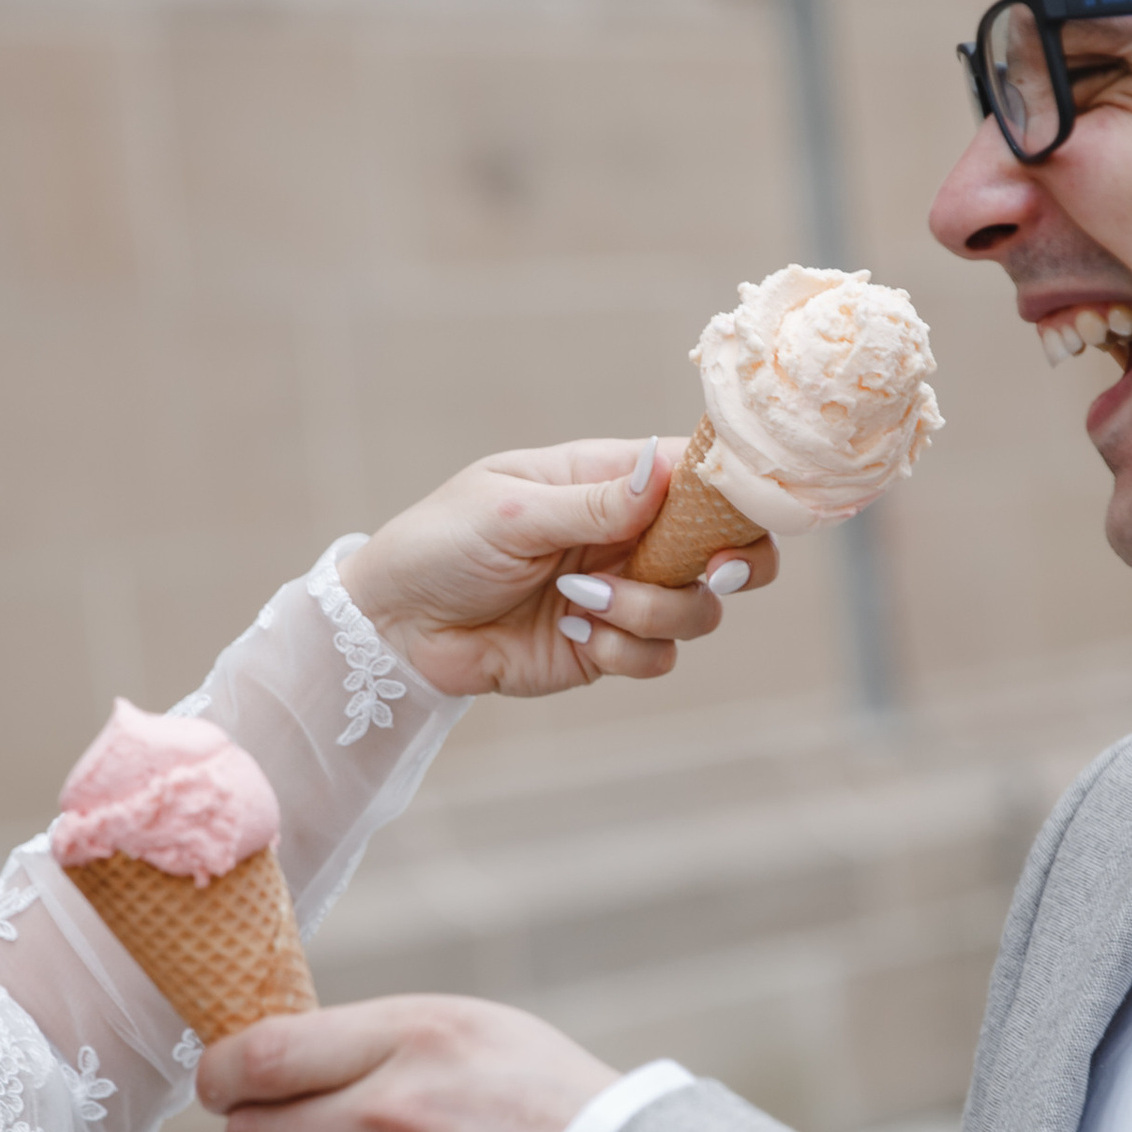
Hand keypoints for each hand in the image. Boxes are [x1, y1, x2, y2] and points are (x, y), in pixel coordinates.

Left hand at [338, 436, 777, 697]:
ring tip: (583, 602)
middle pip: (728, 548)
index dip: (734, 493)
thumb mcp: (510, 511)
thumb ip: (592, 502)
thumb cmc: (441, 544)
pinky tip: (571, 634)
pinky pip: (656, 658)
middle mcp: (629, 536)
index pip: (699, 475)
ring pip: (697, 611)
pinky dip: (625, 651)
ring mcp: (623, 595)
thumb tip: (664, 473)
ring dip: (652, 611)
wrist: (397, 625)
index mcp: (609, 481)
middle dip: (733, 565)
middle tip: (708, 575)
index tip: (731, 514)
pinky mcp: (607, 649)